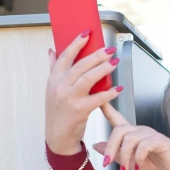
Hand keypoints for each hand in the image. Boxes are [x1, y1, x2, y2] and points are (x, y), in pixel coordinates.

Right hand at [45, 32, 122, 154]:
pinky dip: (109, 92)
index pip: (65, 55)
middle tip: (109, 50)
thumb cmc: (58, 112)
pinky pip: (98, 98)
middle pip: (80, 65)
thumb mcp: (51, 89)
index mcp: (54, 79)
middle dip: (97, 55)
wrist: (58, 136)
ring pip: (89, 78)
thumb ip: (53, 69)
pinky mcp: (80, 110)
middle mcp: (60, 86)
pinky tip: (118, 88)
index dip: (76, 43)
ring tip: (114, 62)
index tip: (87, 33)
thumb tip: (52, 51)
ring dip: (104, 69)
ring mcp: (69, 98)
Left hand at [95, 102, 169, 169]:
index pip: (117, 118)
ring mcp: (150, 134)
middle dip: (110, 147)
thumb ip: (115, 154)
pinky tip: (139, 164)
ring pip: (129, 139)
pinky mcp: (159, 141)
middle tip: (107, 163)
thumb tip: (96, 146)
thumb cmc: (158, 166)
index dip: (107, 109)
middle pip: (119, 130)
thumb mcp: (130, 163)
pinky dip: (138, 157)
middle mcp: (140, 131)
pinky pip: (143, 146)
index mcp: (133, 135)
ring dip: (125, 156)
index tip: (97, 99)